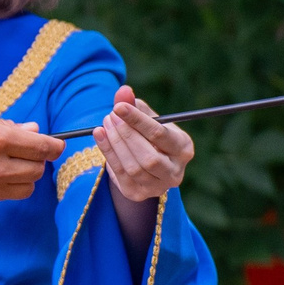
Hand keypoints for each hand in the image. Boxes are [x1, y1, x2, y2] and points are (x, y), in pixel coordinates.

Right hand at [0, 107, 63, 207]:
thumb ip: (3, 124)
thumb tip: (32, 131)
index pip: (43, 147)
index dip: (54, 145)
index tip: (54, 144)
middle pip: (38, 169)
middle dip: (36, 159)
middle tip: (23, 152)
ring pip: (27, 187)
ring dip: (23, 176)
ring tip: (7, 165)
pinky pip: (6, 196)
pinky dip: (5, 186)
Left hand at [93, 86, 191, 204]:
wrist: (145, 163)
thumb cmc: (149, 135)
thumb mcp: (146, 119)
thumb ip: (135, 105)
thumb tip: (123, 90)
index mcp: (183, 148)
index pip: (160, 135)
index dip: (137, 120)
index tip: (118, 107)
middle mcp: (176, 171)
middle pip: (149, 157)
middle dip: (125, 135)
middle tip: (110, 116)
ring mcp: (158, 186)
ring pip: (134, 168)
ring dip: (115, 144)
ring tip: (105, 124)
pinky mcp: (138, 193)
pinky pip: (120, 174)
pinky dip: (108, 153)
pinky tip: (100, 135)